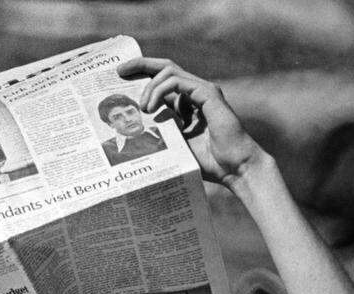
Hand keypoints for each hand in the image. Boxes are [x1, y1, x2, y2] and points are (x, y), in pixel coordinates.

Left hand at [118, 57, 265, 186]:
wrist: (234, 169)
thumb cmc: (208, 162)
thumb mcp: (174, 145)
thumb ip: (158, 132)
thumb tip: (131, 130)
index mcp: (187, 103)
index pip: (162, 81)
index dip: (142, 74)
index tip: (121, 77)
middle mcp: (195, 92)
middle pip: (165, 67)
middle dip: (141, 65)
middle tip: (119, 72)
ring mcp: (203, 91)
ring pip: (169, 72)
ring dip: (150, 87)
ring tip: (142, 108)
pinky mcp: (208, 93)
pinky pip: (178, 82)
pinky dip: (160, 90)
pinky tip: (152, 107)